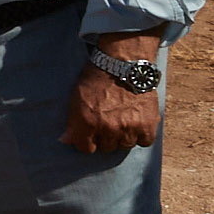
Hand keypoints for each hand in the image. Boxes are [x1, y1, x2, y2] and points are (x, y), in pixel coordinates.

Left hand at [61, 35, 163, 152]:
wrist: (122, 64)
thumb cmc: (96, 79)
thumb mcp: (76, 98)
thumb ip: (72, 122)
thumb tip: (66, 141)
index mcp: (87, 122)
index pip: (86, 148)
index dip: (87, 142)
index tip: (91, 136)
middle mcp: (108, 128)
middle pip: (106, 148)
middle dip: (105, 137)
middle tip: (108, 123)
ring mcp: (129, 127)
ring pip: (125, 145)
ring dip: (123, 136)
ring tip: (122, 120)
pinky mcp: (148, 124)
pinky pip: (145, 141)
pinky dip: (142, 135)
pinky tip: (137, 123)